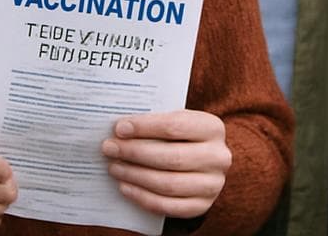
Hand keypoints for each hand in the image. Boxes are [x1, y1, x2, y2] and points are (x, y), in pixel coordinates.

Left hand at [101, 110, 230, 218]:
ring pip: (168, 184)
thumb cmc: (182, 136)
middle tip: (109, 148)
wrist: (204, 161)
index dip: (144, 127)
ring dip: (135, 176)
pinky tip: (125, 187)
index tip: (119, 129)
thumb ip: (155, 122)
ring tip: (114, 167)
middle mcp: (218, 157)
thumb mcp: (177, 121)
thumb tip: (119, 129)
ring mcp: (212, 184)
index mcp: (212, 128)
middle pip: (171, 157)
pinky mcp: (202, 205)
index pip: (175, 126)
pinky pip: (168, 206)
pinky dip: (143, 198)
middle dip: (135, 153)